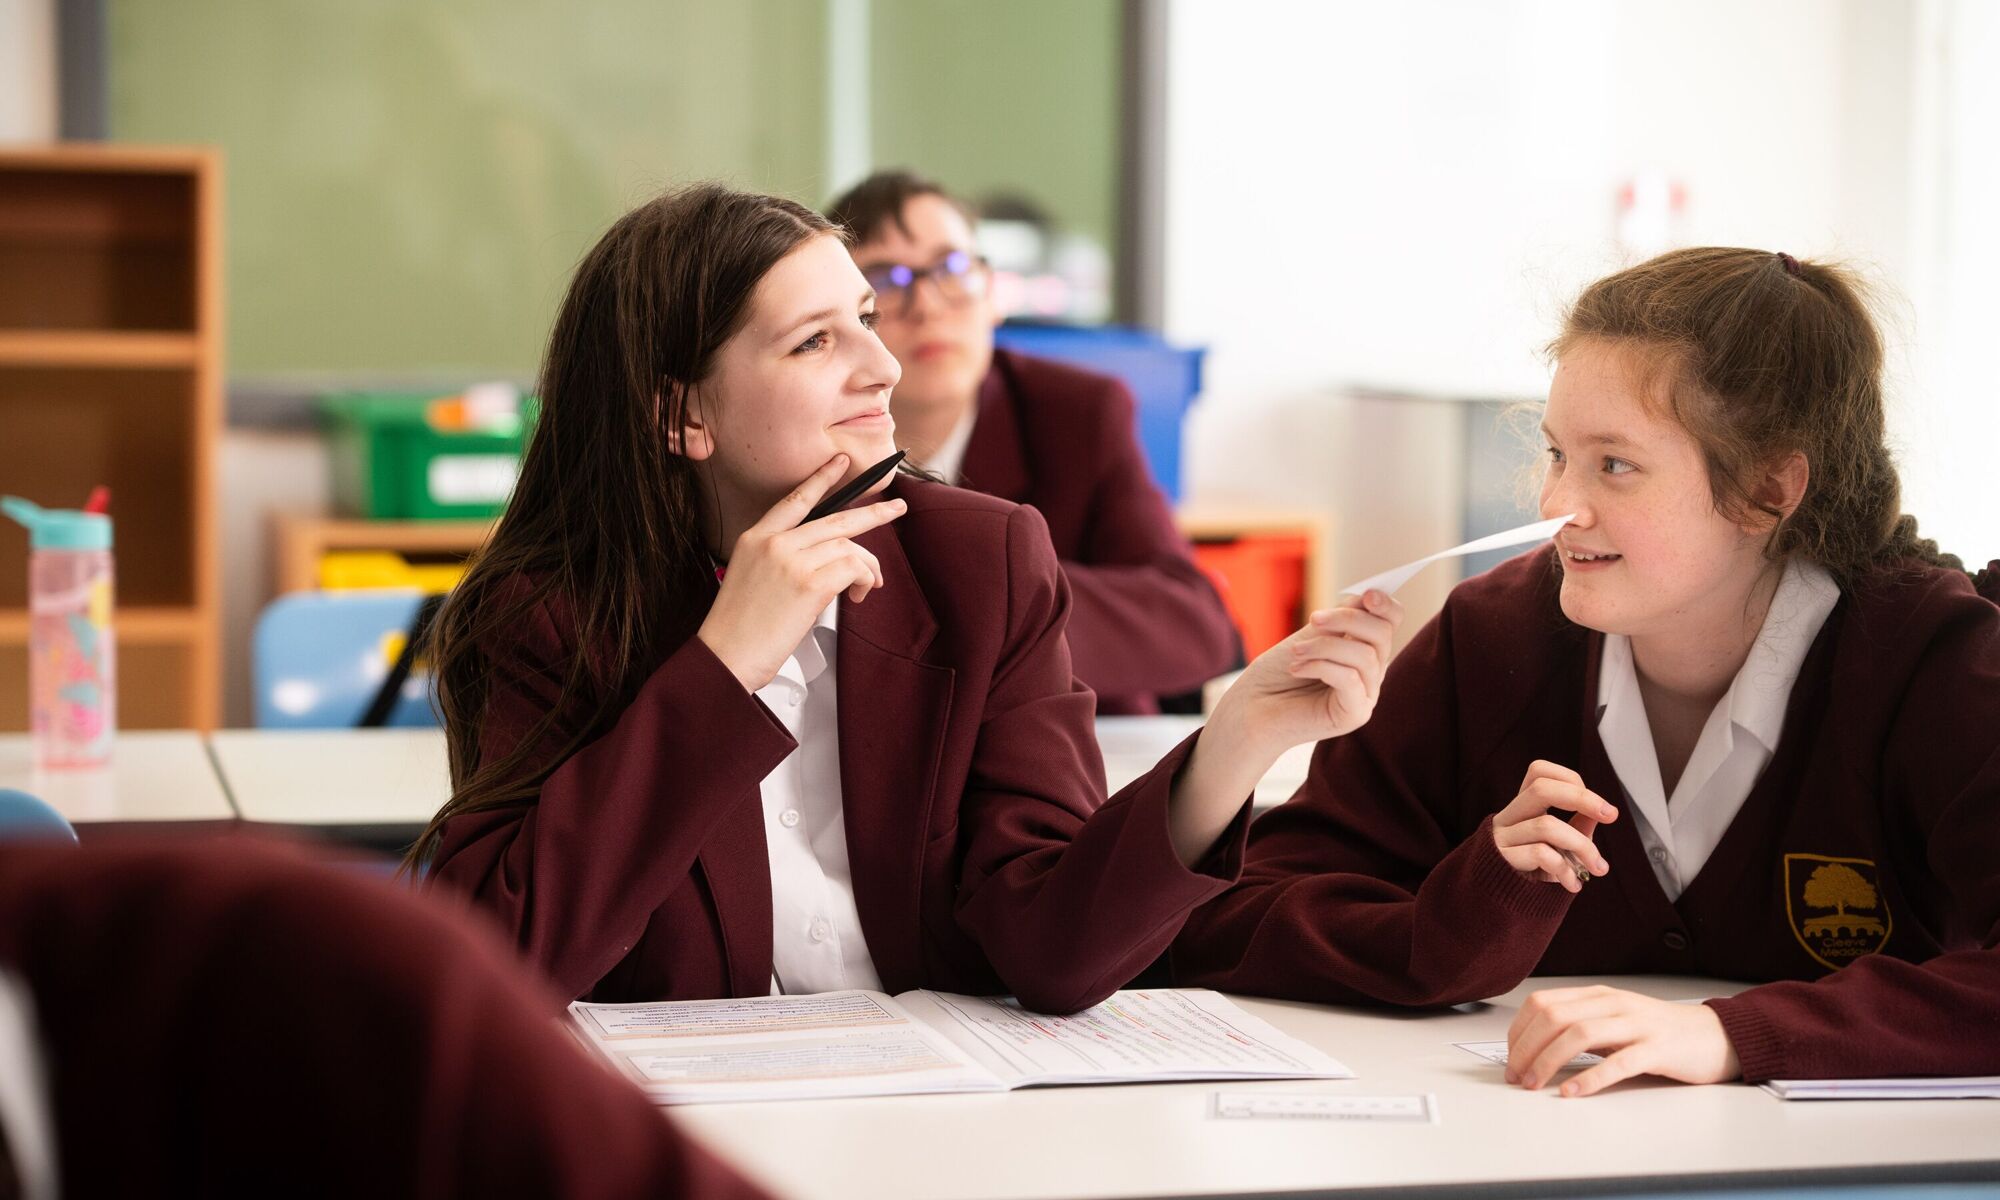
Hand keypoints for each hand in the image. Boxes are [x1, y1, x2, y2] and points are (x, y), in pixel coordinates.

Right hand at [696, 454, 906, 690]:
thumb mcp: (749, 577)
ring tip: (869, 585)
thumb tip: (826, 560)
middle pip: (835, 518)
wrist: (726, 655)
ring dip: (868, 566)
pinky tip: (858, 596)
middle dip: (873, 513)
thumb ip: (782, 559)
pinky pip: (853, 568)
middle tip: (898, 508)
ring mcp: (792, 561)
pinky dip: (864, 580)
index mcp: (755, 538)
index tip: (839, 463)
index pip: (795, 500)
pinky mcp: (810, 584)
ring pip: (848, 546)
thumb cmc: (739, 628)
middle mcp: (774, 543)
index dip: (821, 479)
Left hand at [1167, 592, 1402, 865]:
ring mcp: (1366, 696)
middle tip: (1313, 619)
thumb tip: (1366, 597)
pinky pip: (1350, 679)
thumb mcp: (1309, 637)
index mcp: (1362, 649)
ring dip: (1325, 646)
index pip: (1390, 621)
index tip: (1364, 594)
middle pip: (1382, 634)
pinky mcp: (1354, 715)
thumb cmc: (1276, 674)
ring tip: (1296, 653)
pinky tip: (1297, 669)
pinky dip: (1321, 666)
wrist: (1250, 711)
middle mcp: (1371, 673)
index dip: (1384, 604)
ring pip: (1365, 656)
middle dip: (1347, 619)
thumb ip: (1339, 621)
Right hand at [1493, 761, 1615, 892]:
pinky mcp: (1501, 859)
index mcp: (1522, 808)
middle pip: (1540, 788)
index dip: (1570, 779)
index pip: (1539, 772)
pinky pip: (1540, 855)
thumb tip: (1601, 810)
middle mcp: (1508, 817)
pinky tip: (1573, 884)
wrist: (1498, 904)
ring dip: (1583, 847)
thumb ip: (1577, 827)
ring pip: (1547, 826)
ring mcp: (1502, 837)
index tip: (1598, 805)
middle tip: (1610, 815)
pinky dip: (1566, 870)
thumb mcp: (1559, 846)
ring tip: (1597, 868)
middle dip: (1582, 798)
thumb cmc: (1532, 871)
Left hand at [1505, 985, 1741, 1096]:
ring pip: (1579, 1035)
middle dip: (1526, 1049)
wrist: (1715, 1036)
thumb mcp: (1613, 1020)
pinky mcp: (1658, 1049)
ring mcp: (1636, 1025)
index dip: (1519, 1031)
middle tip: (1516, 1076)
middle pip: (1554, 1018)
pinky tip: (1573, 1092)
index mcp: (1598, 995)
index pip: (1542, 1003)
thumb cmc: (1659, 1032)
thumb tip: (1534, 1047)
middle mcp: (1613, 1004)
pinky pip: (1618, 1062)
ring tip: (1535, 1084)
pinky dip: (1590, 1078)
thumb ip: (1579, 1027)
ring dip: (1548, 1062)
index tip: (1510, 1057)